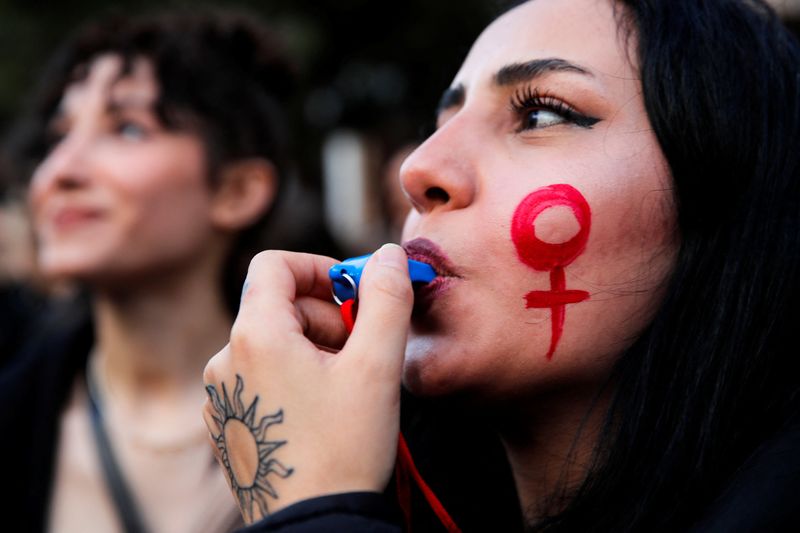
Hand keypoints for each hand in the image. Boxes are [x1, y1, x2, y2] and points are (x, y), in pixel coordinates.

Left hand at [202, 244, 412, 522]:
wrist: (314, 523)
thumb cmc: (344, 448)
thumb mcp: (377, 367)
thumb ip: (386, 299)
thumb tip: (388, 254)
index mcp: (255, 336)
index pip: (276, 264)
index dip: (319, 268)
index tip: (353, 294)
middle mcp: (225, 359)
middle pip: (277, 304)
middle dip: (324, 316)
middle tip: (360, 351)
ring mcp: (220, 393)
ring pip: (271, 342)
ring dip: (311, 348)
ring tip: (343, 387)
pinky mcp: (225, 420)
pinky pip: (258, 375)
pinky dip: (291, 376)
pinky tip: (319, 410)